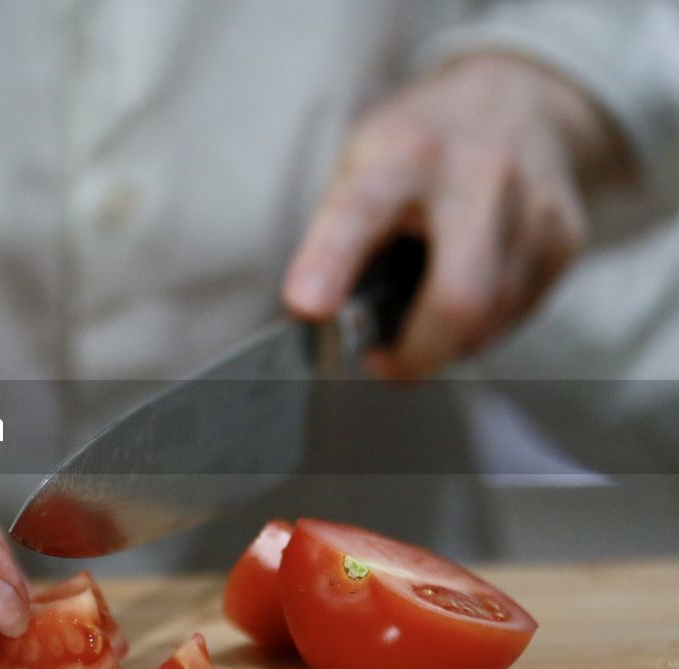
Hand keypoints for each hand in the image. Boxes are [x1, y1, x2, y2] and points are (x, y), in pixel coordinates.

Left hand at [284, 52, 630, 378]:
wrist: (516, 96)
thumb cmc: (417, 147)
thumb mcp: (361, 164)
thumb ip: (339, 237)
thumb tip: (324, 321)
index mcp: (404, 152)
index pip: (362, 211)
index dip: (330, 263)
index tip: (307, 307)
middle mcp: (477, 174)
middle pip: (459, 295)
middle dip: (417, 353)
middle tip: (383, 367)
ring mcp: (532, 207)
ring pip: (490, 318)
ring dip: (445, 343)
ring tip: (418, 325)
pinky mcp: (565, 238)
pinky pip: (516, 314)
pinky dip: (480, 327)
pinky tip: (463, 300)